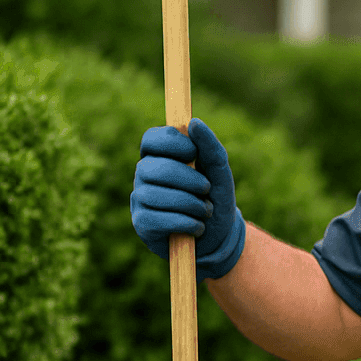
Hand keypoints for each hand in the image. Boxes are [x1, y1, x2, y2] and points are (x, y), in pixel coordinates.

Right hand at [130, 117, 245, 280]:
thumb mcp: (220, 173)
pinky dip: (184, 223)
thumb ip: (210, 147)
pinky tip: (196, 227)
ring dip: (190, 204)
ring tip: (205, 211)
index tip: (194, 153)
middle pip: (153, 168)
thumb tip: (193, 123)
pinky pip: (156, 219)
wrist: (220, 237)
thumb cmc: (215, 198)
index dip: (172, 143)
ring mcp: (140, 199)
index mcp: (160, 156)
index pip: (152, 138)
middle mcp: (144, 174)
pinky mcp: (142, 223)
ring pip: (155, 195)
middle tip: (207, 189)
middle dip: (188, 179)